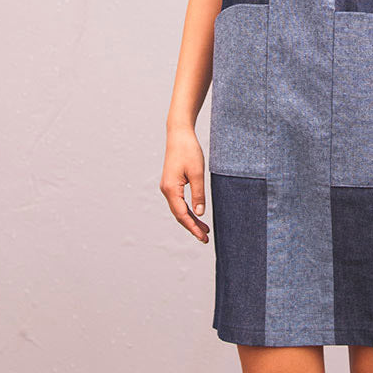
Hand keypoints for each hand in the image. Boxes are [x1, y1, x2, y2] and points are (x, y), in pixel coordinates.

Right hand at [160, 128, 209, 242]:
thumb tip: (200, 212)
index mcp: (171, 189)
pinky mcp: (171, 183)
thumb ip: (198, 193)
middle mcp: (166, 190)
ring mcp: (168, 187)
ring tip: (204, 229)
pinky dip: (188, 210)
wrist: (179, 134)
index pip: (182, 215)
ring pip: (179, 209)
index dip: (193, 227)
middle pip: (179, 215)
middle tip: (205, 238)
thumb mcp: (197, 172)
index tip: (203, 237)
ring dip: (191, 219)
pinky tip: (196, 214)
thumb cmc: (188, 150)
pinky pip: (179, 202)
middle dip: (192, 227)